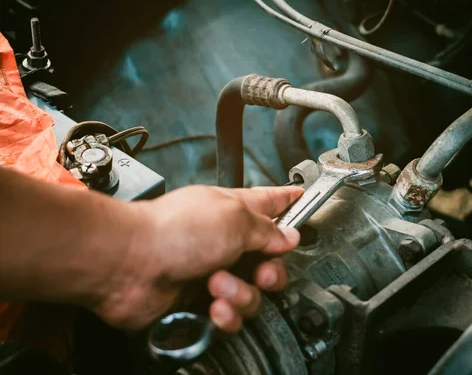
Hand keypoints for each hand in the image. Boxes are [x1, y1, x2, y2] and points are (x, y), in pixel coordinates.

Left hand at [93, 185, 302, 332]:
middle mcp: (224, 242)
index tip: (301, 198)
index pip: (268, 203)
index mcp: (233, 212)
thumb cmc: (172, 231)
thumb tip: (288, 236)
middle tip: (263, 272)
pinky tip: (213, 304)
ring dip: (240, 292)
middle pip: (268, 261)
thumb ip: (267, 230)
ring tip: (217, 282)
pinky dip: (225, 313)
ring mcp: (212, 273)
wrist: (128, 265)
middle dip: (271, 271)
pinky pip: (231, 316)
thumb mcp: (234, 220)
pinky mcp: (200, 302)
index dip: (287, 201)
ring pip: (252, 293)